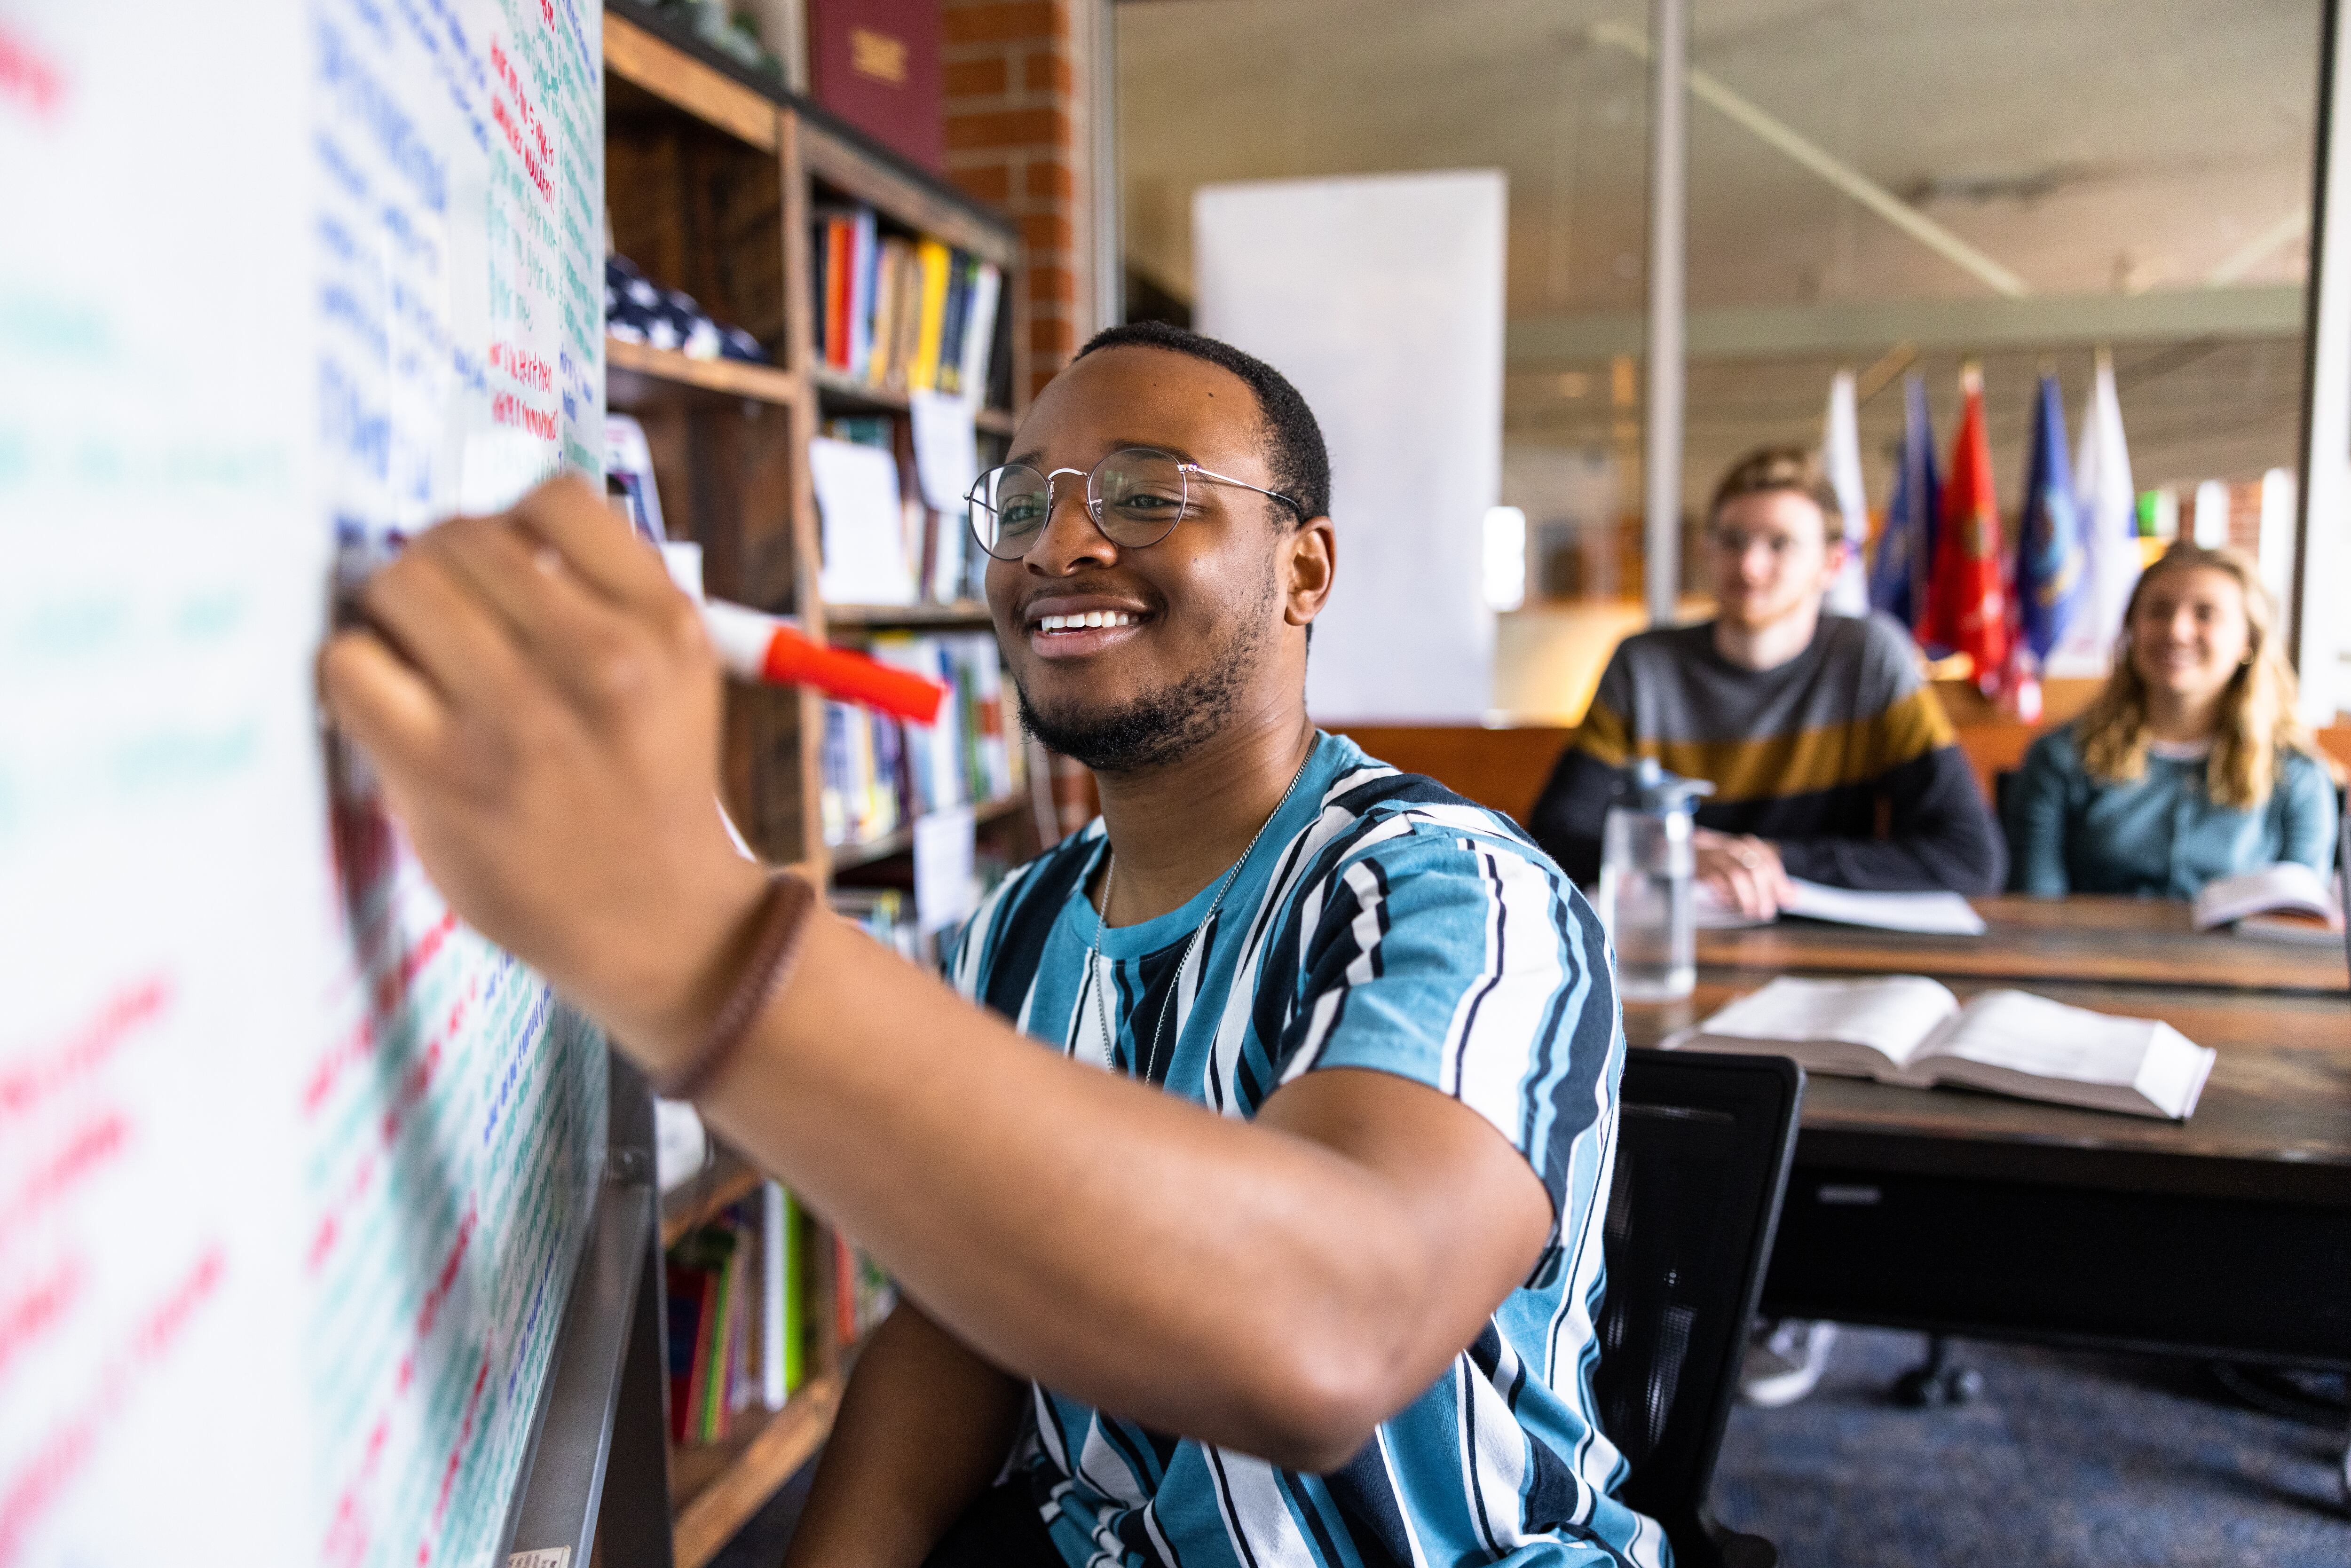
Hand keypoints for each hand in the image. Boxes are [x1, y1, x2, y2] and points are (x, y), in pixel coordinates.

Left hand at [318, 477, 770, 1067]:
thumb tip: (482, 531)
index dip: (510, 527)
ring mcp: (521, 717)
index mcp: (664, 623)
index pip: (552, 498)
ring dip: (391, 613)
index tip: (502, 571)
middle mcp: (602, 659)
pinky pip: (351, 665)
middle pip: (461, 535)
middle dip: (439, 567)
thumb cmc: (646, 792)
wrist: (660, 924)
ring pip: (400, 586)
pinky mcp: (446, 774)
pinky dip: (354, 673)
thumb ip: (602, 596)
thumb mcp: (674, 676)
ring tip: (415, 661)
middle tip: (442, 620)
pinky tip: (387, 704)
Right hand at [1692, 829, 1793, 919]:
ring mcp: (1717, 856)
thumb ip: (1771, 879)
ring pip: (1738, 876)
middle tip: (1766, 912)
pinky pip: (1718, 883)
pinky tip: (1730, 904)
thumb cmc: (1724, 861)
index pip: (1769, 862)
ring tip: (1751, 912)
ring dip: (1747, 898)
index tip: (1786, 900)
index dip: (1780, 882)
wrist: (1691, 852)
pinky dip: (1726, 896)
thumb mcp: (1748, 865)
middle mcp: (1735, 848)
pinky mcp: (1703, 867)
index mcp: (1749, 845)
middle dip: (1764, 894)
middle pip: (1756, 870)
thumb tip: (1793, 895)